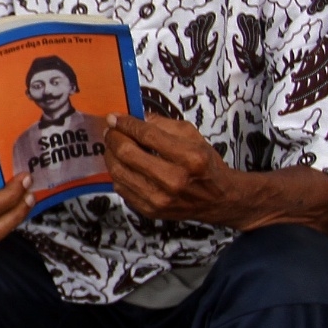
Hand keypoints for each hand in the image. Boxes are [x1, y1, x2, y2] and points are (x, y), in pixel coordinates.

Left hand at [102, 114, 231, 221]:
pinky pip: (121, 187)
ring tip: (113, 145)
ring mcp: (160, 199)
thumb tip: (134, 117)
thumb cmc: (205, 165)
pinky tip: (122, 164)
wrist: (216, 199)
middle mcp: (174, 180)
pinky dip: (118, 172)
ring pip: (119, 171)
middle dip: (113, 137)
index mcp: (189, 158)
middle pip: (127, 153)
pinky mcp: (150, 210)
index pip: (146, 135)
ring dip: (110, 154)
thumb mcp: (192, 136)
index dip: (126, 123)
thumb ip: (162, 124)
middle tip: (111, 130)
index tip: (115, 117)